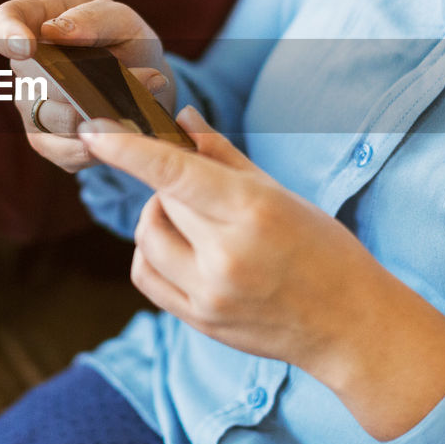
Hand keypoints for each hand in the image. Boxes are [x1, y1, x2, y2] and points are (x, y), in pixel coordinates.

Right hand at [0, 0, 173, 171]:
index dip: (6, 34)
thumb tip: (56, 31)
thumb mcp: (122, 20)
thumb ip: (93, 18)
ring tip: (143, 100)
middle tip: (146, 76)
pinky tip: (120, 132)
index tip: (26, 47)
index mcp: (36, 21)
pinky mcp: (45, 140)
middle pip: (32, 78)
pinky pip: (61, 150)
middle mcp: (24, 65)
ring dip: (98, 113)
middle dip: (83, 82)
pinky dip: (94, 144)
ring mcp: (30, 105)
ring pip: (51, 117)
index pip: (3, 22)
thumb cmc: (125, 39)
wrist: (143, 80)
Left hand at [80, 107, 444, 440]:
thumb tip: (180, 117)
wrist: (350, 325)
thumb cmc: (323, 249)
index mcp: (253, 213)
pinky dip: (151, 252)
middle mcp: (227, 256)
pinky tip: (177, 246)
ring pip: (147, 236)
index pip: (173, 173)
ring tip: (193, 218)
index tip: (94, 130)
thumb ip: (223, 155)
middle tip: (201, 188)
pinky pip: (145, 274)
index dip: (127, 148)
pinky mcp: (199, 321)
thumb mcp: (280, 193)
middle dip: (172, 185)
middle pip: (162, 199)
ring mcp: (209, 294)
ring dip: (158, 217)